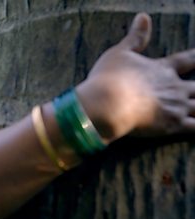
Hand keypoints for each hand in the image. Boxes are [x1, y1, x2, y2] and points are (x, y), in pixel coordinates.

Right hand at [76, 13, 194, 141]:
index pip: (186, 60)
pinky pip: (194, 127)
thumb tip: (143, 17)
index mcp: (162, 69)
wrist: (108, 102)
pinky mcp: (172, 125)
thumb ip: (135, 37)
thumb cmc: (110, 77)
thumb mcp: (120, 52)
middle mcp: (173, 87)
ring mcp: (175, 107)